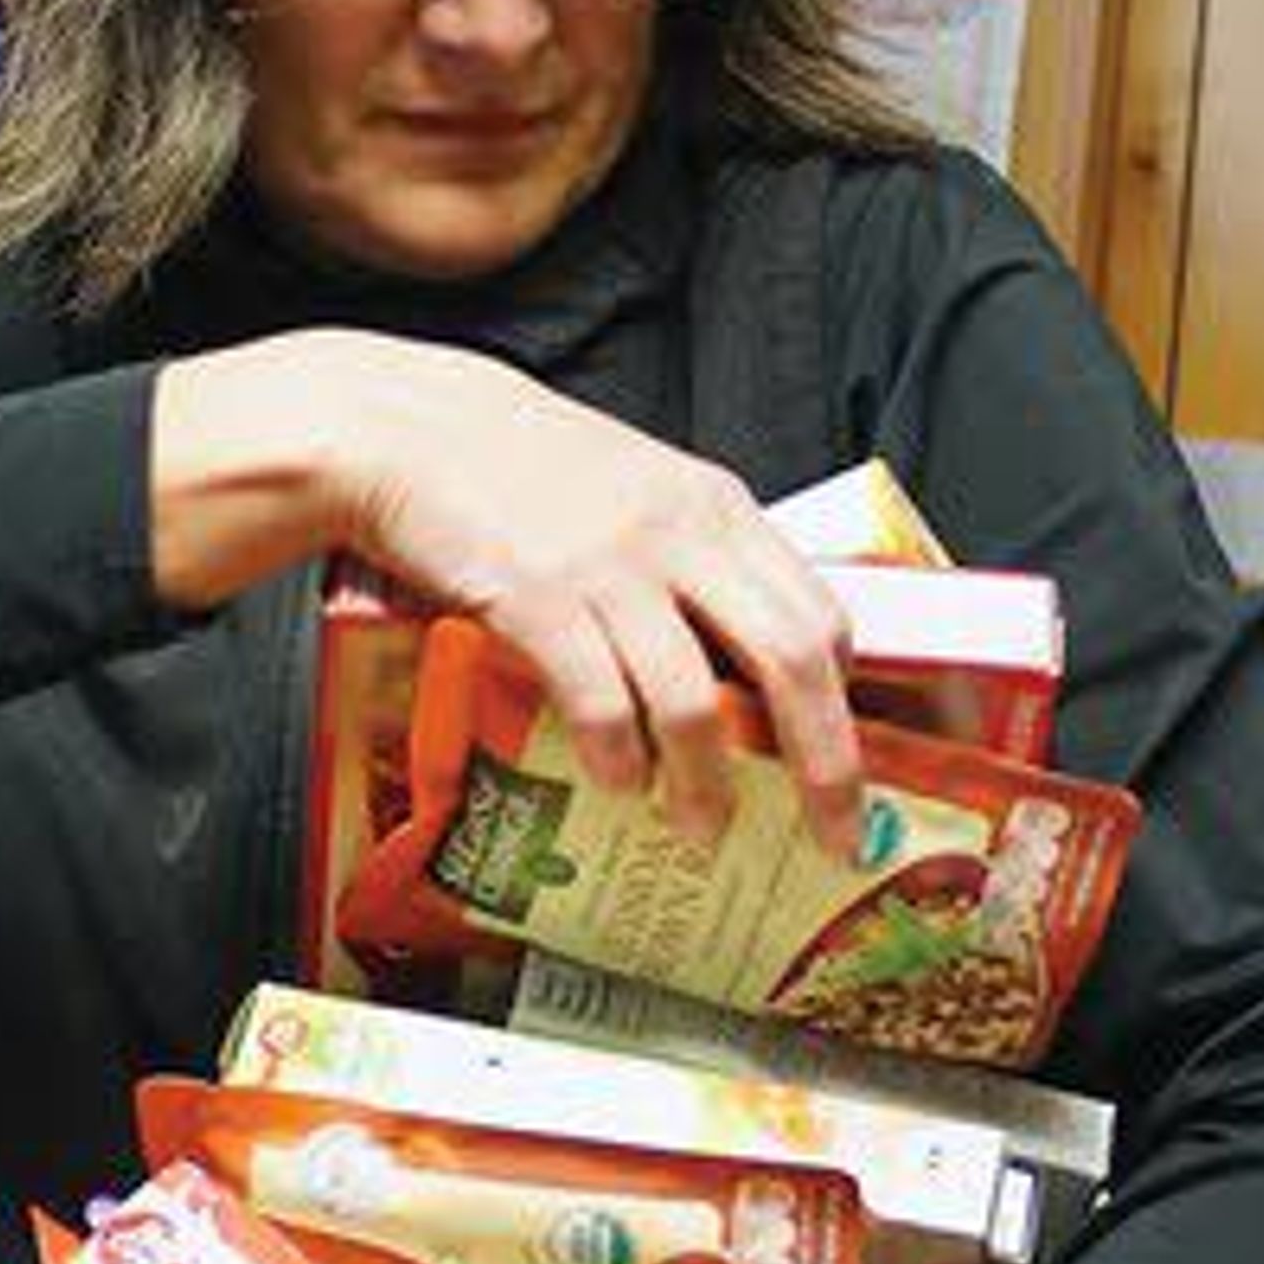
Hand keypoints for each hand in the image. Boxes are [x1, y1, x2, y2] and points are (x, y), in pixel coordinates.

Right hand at [152, 329, 860, 854]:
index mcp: (718, 508)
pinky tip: (619, 785)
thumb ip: (700, 557)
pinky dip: (619, 757)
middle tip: (835, 835)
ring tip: (705, 830)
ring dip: (708, 785)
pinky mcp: (538, 598)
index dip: (846, 701)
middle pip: (790, 662)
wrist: (410, 427)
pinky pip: (600, 700)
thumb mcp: (642, 490)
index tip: (853, 762)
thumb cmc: (526, 468)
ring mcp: (611, 568)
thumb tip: (747, 658)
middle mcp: (681, 536)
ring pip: (695, 701)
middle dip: (826, 764)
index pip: (820, 614)